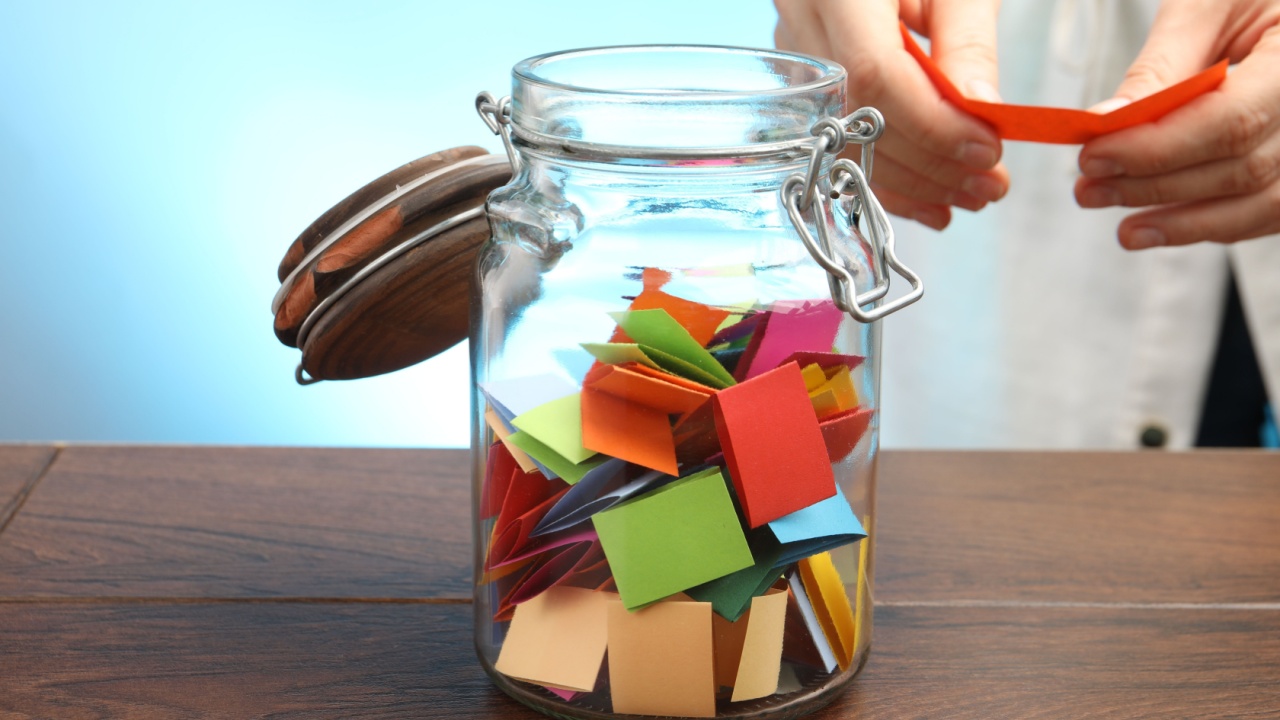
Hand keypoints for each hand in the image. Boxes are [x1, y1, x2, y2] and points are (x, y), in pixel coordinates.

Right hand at [774, 0, 1009, 229]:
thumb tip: (981, 116)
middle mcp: (800, 23)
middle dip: (930, 163)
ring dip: (911, 181)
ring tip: (970, 196)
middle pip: (858, 117)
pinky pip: (839, 140)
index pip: (875, 74)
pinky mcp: (801, 81)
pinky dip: (886, 176)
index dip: (932, 124)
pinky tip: (928, 201)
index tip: (986, 150)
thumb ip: (967, 40)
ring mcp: (793, 57)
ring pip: (844, 141)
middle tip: (990, 186)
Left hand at [1075, 0, 1279, 248]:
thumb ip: (1162, 68)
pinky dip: (1213, 223)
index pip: (1233, 122)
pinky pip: (1269, 210)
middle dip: (1157, 186)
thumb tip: (1106, 124)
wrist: (1275, 3)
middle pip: (1245, 169)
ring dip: (1184, 223)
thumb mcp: (1205, 6)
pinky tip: (1163, 225)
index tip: (1092, 157)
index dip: (1158, 149)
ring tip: (1123, 229)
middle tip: (1087, 191)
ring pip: (1263, 204)